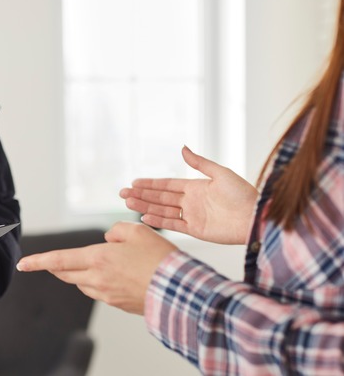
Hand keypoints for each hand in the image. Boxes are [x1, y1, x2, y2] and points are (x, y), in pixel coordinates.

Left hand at [16, 222, 176, 314]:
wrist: (179, 290)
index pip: (58, 260)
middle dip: (56, 266)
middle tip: (52, 261)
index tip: (23, 264)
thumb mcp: (138, 231)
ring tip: (101, 262)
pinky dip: (98, 282)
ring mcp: (106, 294)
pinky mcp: (116, 304)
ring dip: (81, 273)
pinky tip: (116, 275)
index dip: (38, 261)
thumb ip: (116, 231)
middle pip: (66, 273)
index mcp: (98, 259)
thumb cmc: (160, 260)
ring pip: (82, 283)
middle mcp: (97, 279)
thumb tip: (108, 239)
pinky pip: (98, 292)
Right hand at [120, 146, 257, 244]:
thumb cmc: (243, 194)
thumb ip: (200, 163)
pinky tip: (145, 218)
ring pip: (162, 210)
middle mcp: (191, 201)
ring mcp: (192, 216)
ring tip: (128, 204)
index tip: (134, 183)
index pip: (167, 185)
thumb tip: (182, 148)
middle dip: (141, 195)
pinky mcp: (195, 230)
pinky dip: (159, 221)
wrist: (256, 217)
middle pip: (160, 198)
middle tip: (122, 194)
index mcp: (196, 187)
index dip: (150, 184)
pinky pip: (173, 224)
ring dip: (145, 207)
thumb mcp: (221, 173)